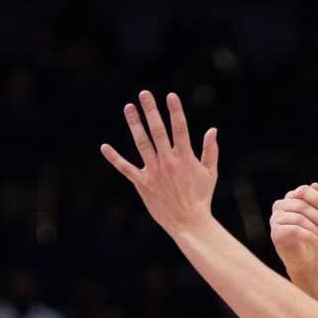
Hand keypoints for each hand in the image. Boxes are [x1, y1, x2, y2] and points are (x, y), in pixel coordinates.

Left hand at [101, 91, 216, 234]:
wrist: (189, 223)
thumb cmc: (201, 197)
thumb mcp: (210, 173)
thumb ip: (210, 150)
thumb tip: (212, 130)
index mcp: (185, 159)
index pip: (180, 129)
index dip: (175, 111)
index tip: (170, 96)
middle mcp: (168, 162)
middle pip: (158, 131)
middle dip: (151, 111)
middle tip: (144, 94)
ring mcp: (153, 172)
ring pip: (142, 143)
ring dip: (134, 124)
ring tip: (128, 107)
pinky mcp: (142, 184)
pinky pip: (125, 168)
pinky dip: (114, 158)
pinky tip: (104, 146)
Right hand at [270, 183, 317, 277]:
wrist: (307, 260)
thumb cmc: (314, 236)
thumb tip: (316, 185)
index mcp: (290, 199)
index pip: (303, 190)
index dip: (317, 198)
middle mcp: (280, 206)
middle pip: (302, 205)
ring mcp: (275, 219)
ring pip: (299, 218)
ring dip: (316, 229)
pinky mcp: (276, 233)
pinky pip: (295, 230)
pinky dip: (310, 236)